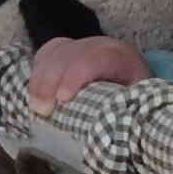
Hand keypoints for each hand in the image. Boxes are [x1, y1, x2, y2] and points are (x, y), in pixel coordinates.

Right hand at [28, 35, 149, 113]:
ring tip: (35, 106)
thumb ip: (125, 111)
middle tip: (42, 110)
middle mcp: (100, 45)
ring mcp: (82, 44)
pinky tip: (34, 90)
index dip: (75, 76)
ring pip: (54, 52)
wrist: (136, 81)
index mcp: (120, 57)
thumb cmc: (137, 98)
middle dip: (50, 81)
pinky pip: (47, 52)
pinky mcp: (69, 48)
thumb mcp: (138, 104)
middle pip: (68, 54)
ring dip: (40, 79)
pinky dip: (38, 70)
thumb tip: (111, 129)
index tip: (63, 99)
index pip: (94, 59)